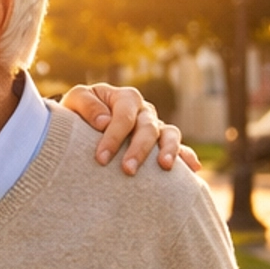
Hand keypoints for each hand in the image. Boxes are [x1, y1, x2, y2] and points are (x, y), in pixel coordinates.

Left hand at [60, 82, 199, 174]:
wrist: (82, 124)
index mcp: (126, 98)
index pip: (124, 116)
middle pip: (148, 127)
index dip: (113, 136)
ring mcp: (156, 126)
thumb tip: (104, 121)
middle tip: (127, 170)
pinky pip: (180, 147)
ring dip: (169, 150)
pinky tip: (193, 169)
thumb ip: (86, 105)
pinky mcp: (161, 143)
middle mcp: (144, 111)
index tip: (101, 158)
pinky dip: (187, 156)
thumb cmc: (78, 113)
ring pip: (170, 134)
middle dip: (138, 149)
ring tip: (165, 166)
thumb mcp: (75, 100)